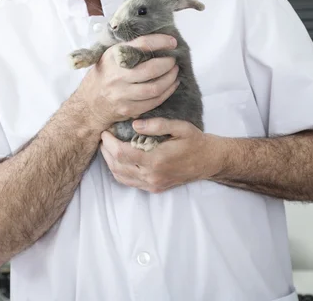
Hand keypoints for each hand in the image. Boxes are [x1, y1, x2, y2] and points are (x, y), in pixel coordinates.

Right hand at [76, 35, 179, 130]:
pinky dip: (167, 92)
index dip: (160, 42)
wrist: (88, 104)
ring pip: (155, 87)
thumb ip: (127, 49)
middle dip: (168, 63)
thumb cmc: (102, 76)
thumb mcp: (109, 57)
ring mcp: (122, 94)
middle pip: (151, 69)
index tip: (172, 42)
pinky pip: (154, 102)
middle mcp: (117, 76)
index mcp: (113, 57)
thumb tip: (155, 40)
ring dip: (170, 79)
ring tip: (174, 72)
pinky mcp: (129, 109)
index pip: (142, 44)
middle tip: (173, 60)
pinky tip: (171, 85)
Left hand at [100, 118, 223, 192]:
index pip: (122, 154)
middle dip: (106, 151)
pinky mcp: (154, 188)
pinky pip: (129, 182)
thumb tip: (134, 124)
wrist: (209, 160)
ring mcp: (152, 184)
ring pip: (120, 177)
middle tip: (103, 136)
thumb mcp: (179, 127)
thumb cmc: (195, 141)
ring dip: (110, 162)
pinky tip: (118, 160)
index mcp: (156, 160)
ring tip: (107, 146)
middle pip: (117, 166)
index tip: (105, 131)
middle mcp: (152, 176)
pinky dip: (118, 172)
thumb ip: (157, 125)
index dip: (109, 142)